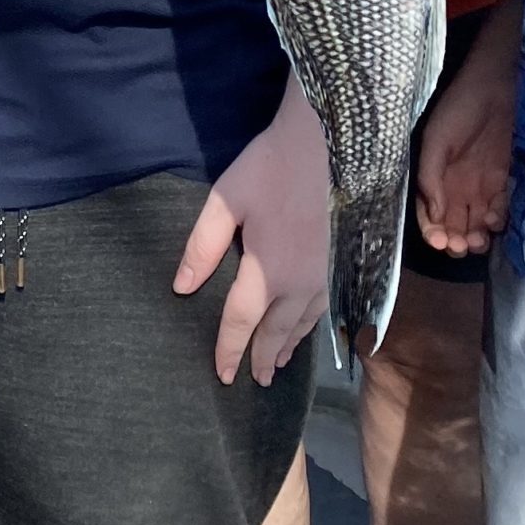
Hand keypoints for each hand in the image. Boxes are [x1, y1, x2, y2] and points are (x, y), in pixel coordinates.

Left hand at [174, 78, 329, 386]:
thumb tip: (181, 287)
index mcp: (268, 270)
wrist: (330, 144)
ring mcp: (326, 277)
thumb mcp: (227, 200)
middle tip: (254, 380)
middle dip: (262, 357)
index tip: (221, 375)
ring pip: (304, 325)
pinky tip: (305, 328)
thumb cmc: (272, 167)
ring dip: (288, 347)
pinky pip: (323, 309)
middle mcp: (301, 284)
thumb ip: (202, 245)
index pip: (242, 322)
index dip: (228, 349)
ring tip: (277, 364)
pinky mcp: (342, 265)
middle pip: (277, 332)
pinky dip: (310, 328)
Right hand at [415, 38, 517, 258]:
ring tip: (479, 238)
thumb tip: (435, 217)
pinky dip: (495, 221)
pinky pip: (496, 212)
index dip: (432, 234)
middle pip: (450, 226)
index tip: (441, 243)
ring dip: (475, 238)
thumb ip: (431, 178)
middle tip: (463, 244)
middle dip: (455, 241)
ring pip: (473, 224)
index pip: (427, 216)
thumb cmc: (457, 111)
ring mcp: (476, 186)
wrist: (492, 88)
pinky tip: (495, 218)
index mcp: (432, 178)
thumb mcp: (436, 141)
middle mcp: (452, 187)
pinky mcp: (499, 182)